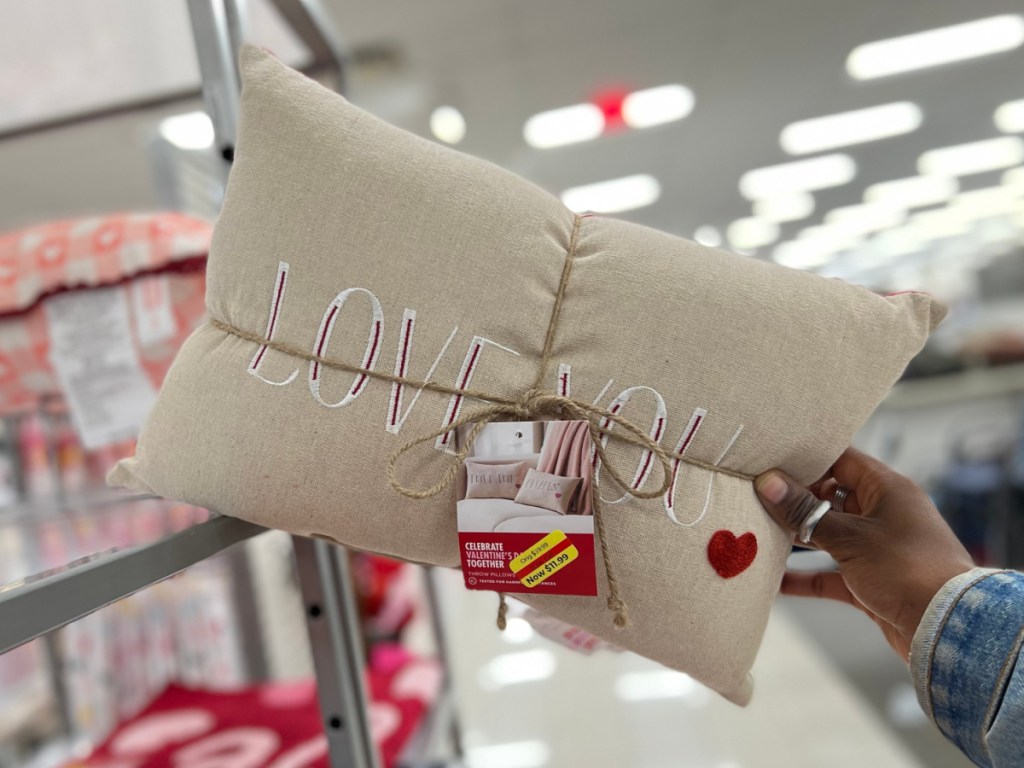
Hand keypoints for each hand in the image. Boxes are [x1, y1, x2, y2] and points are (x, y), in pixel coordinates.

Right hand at [754, 448, 974, 660]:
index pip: (842, 460)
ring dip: (798, 539)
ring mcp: (878, 548)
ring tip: (760, 535)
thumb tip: (769, 483)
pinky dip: (807, 577)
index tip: (772, 463)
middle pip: (830, 499)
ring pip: (829, 535)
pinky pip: (831, 573)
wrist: (949, 628)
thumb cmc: (908, 569)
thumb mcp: (850, 537)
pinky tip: (777, 581)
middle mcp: (884, 514)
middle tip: (757, 500)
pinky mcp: (872, 581)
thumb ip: (805, 512)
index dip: (808, 460)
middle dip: (796, 502)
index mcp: (887, 490)